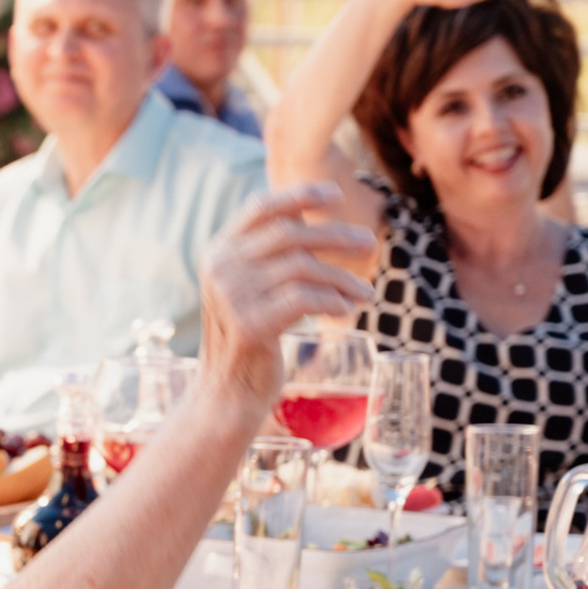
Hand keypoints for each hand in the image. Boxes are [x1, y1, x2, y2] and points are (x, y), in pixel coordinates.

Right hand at [199, 185, 373, 404]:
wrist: (226, 393)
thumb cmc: (249, 337)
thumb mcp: (249, 288)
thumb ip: (268, 255)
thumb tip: (313, 217)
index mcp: (218, 251)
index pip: (260, 207)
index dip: (300, 195)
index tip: (337, 195)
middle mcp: (220, 268)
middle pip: (290, 234)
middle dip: (336, 236)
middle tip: (369, 243)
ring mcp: (231, 296)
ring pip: (303, 268)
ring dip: (343, 278)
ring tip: (366, 292)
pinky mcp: (250, 325)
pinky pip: (305, 299)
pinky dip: (333, 301)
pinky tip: (346, 310)